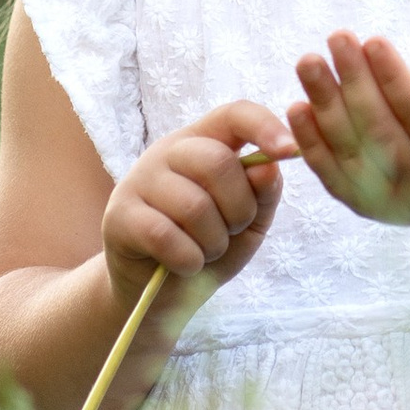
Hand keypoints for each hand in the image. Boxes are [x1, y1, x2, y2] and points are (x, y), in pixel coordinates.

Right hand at [99, 103, 290, 325]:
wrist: (161, 295)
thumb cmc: (208, 248)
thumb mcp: (248, 222)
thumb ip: (263, 193)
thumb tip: (269, 166)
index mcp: (203, 143)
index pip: (234, 114)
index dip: (265, 126)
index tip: (291, 150)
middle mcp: (168, 152)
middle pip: (217, 162)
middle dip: (239, 209)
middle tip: (231, 232)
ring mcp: (138, 180)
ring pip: (193, 205)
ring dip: (213, 242)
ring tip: (206, 251)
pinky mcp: (119, 216)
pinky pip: (166, 236)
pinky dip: (188, 259)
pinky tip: (186, 264)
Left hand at [288, 32, 409, 237]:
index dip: (394, 80)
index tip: (373, 41)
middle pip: (381, 136)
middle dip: (354, 84)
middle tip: (337, 38)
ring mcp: (390, 205)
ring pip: (351, 154)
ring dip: (325, 106)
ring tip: (309, 63)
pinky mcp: (364, 208)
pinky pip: (331, 175)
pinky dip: (310, 143)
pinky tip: (297, 107)